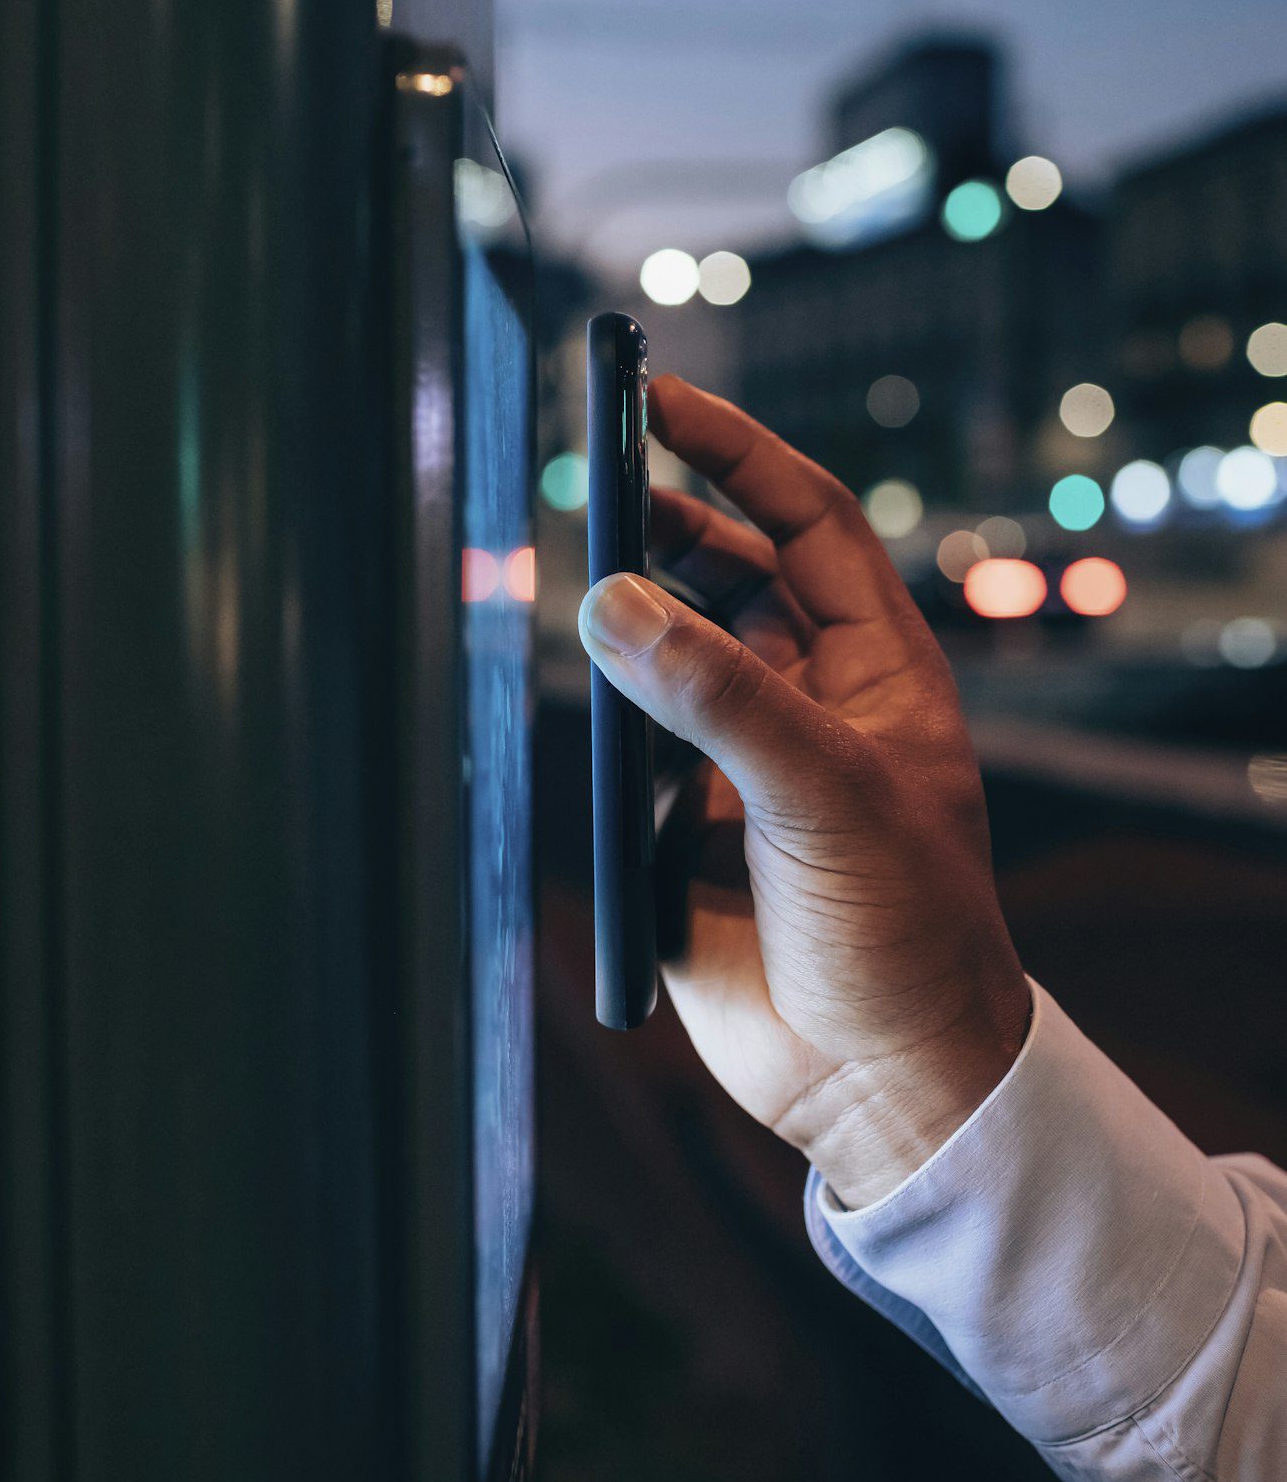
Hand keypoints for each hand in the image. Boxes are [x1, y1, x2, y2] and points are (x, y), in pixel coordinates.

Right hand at [577, 376, 1030, 1208]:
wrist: (883, 1084)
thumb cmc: (906, 932)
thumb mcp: (825, 794)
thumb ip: (717, 695)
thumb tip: (613, 601)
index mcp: (876, 668)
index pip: (807, 521)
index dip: (738, 452)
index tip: (659, 397)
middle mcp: (812, 698)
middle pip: (730, 569)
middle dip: (666, 516)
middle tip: (589, 476)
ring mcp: (748, 760)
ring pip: (674, 649)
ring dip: (628, 608)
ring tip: (574, 568)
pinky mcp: (689, 827)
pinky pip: (632, 739)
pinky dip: (600, 705)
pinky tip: (578, 685)